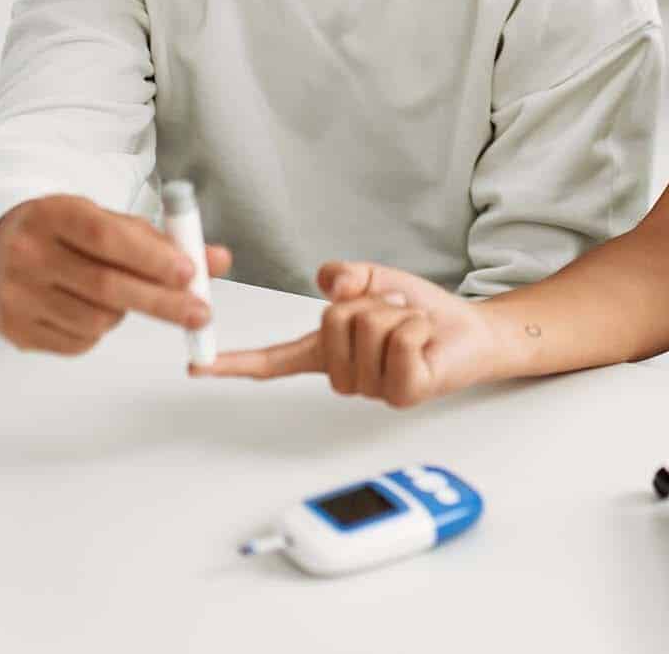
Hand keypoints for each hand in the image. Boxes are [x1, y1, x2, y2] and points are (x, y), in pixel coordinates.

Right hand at [0, 194, 232, 355]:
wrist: (3, 245)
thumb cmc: (71, 232)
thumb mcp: (112, 221)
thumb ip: (166, 240)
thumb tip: (219, 260)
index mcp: (54, 214)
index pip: (106, 237)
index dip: (151, 258)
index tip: (190, 274)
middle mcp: (27, 253)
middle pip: (105, 286)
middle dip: (162, 302)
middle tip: (201, 313)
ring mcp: (15, 294)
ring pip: (96, 319)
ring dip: (127, 314)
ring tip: (124, 295)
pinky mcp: (14, 329)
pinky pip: (78, 342)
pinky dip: (100, 331)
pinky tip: (93, 309)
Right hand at [197, 262, 502, 407]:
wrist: (469, 331)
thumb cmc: (419, 312)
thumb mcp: (376, 281)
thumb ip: (348, 276)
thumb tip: (331, 283)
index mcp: (327, 351)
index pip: (274, 360)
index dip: (236, 363)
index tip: (199, 366)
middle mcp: (344, 375)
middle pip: (335, 320)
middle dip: (371, 303)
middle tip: (394, 312)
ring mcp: (373, 389)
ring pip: (370, 327)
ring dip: (400, 314)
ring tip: (412, 326)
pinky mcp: (403, 393)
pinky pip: (401, 341)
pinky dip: (418, 326)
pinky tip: (426, 341)